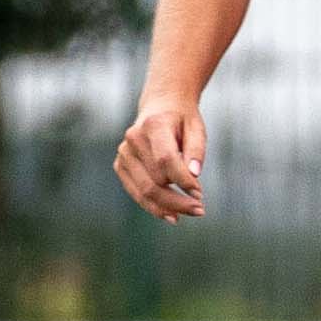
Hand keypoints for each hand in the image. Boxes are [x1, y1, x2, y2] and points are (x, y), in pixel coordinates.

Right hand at [116, 102, 206, 219]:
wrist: (160, 106)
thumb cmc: (182, 119)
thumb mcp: (196, 128)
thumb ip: (196, 150)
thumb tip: (194, 176)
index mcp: (153, 124)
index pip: (166, 160)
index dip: (183, 180)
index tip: (200, 193)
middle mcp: (133, 138)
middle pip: (155, 180)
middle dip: (178, 199)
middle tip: (200, 209)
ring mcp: (124, 153)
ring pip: (144, 191)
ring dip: (168, 207)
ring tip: (190, 213)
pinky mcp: (121, 165)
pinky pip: (136, 192)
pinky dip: (154, 206)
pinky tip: (171, 214)